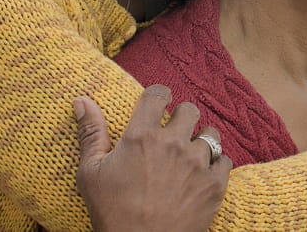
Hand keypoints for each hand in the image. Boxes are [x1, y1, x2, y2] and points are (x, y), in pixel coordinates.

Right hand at [73, 85, 230, 231]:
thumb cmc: (111, 211)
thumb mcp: (91, 172)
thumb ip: (90, 133)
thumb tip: (81, 100)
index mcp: (142, 136)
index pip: (158, 94)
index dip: (159, 96)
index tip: (158, 104)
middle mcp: (173, 144)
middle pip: (190, 110)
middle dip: (181, 117)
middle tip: (173, 133)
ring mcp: (197, 163)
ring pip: (210, 135)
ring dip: (200, 140)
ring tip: (189, 154)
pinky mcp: (214, 184)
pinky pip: (225, 160)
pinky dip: (216, 165)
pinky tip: (202, 174)